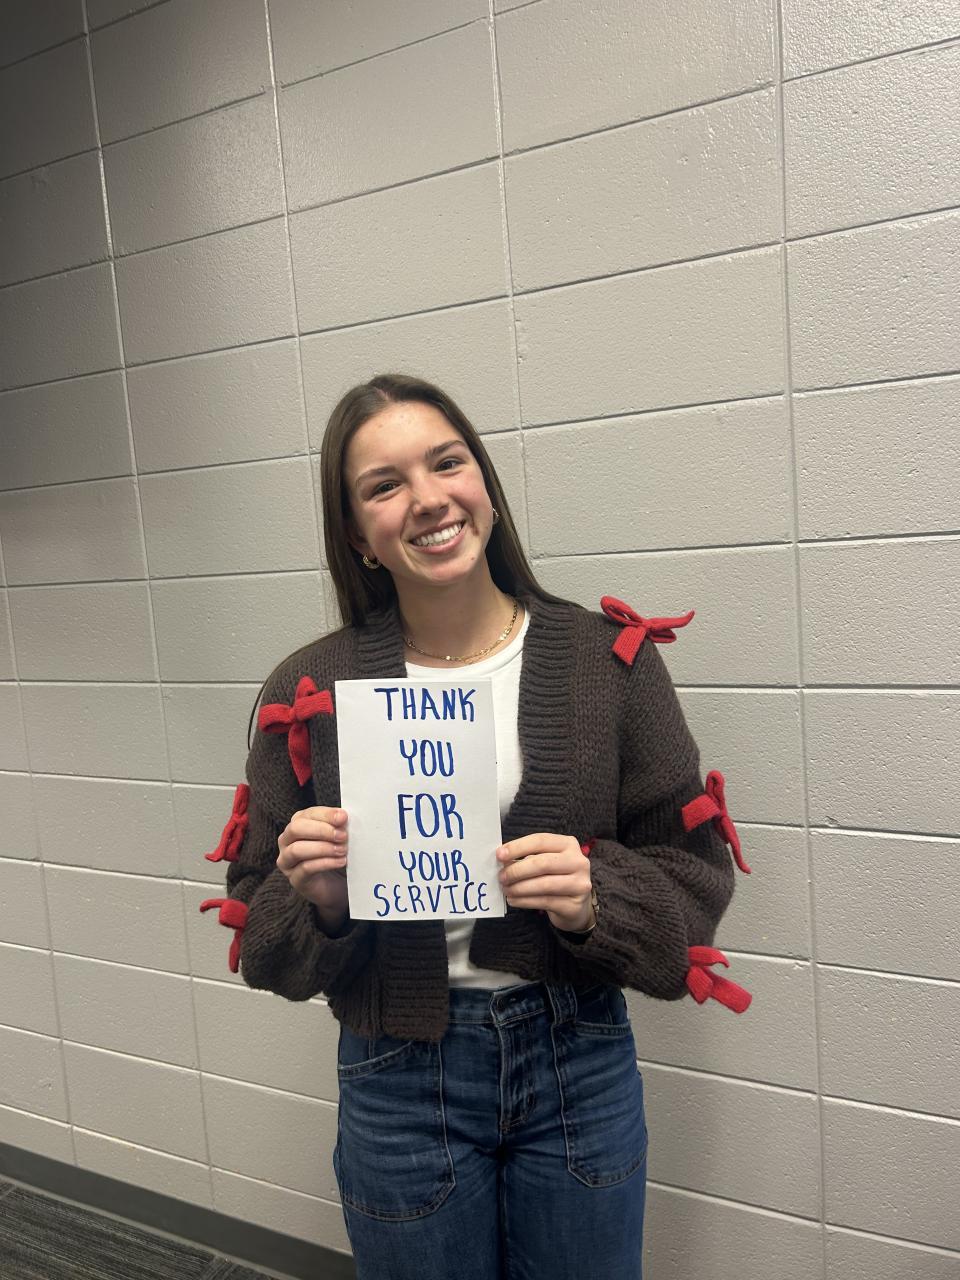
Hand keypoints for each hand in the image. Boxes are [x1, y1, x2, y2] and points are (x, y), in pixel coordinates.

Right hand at [277, 807, 348, 925]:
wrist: (335, 886)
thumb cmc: (334, 856)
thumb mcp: (337, 837)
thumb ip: (338, 826)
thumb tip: (343, 818)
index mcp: (297, 825)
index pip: (306, 814)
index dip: (325, 814)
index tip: (343, 817)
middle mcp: (287, 841)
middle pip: (295, 829)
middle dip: (321, 830)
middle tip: (342, 835)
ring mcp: (287, 862)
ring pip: (297, 850)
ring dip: (323, 848)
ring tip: (342, 850)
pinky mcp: (295, 879)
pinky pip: (305, 869)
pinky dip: (325, 863)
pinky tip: (340, 861)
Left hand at [496, 833, 593, 932]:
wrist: (575, 905)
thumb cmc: (556, 878)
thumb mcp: (546, 862)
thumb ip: (528, 857)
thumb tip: (504, 861)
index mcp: (569, 844)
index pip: (541, 841)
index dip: (518, 847)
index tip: (500, 855)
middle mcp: (578, 862)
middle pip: (542, 863)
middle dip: (517, 870)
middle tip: (501, 877)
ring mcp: (579, 884)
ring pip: (544, 884)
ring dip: (519, 887)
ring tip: (506, 889)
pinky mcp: (574, 905)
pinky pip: (544, 901)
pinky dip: (525, 901)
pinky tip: (513, 900)